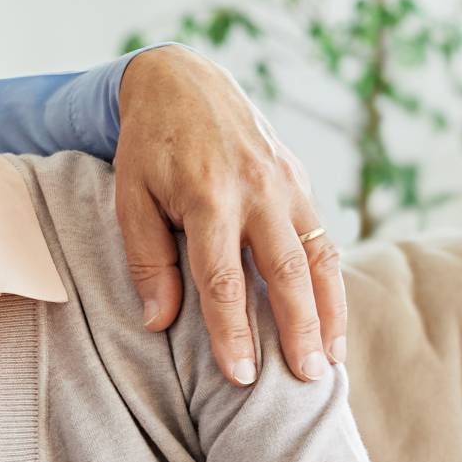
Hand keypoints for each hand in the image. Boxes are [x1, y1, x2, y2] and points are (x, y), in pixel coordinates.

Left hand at [112, 45, 344, 385]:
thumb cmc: (149, 145)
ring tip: (330, 361)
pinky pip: (323, 238)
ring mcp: (286, 183)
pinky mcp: (300, 179)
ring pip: (318, 257)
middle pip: (285, 273)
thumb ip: (147, 260)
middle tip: (306, 380)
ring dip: (328, 313)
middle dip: (297, 331)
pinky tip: (331, 318)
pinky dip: (331, 281)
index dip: (232, 332)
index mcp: (208, 196)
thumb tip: (159, 322)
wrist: (183, 80)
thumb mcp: (130, 196)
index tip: (241, 376)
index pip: (223, 280)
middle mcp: (257, 190)